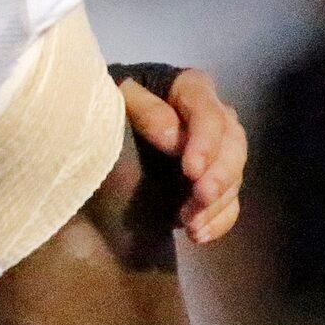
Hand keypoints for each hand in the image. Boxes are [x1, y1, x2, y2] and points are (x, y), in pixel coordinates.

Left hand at [118, 67, 244, 243]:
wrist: (90, 139)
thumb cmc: (102, 111)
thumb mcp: (116, 101)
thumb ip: (146, 111)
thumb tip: (175, 137)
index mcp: (189, 89)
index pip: (209, 112)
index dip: (205, 142)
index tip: (191, 170)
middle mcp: (211, 117)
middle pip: (232, 145)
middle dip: (219, 176)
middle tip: (200, 199)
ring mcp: (214, 151)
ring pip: (234, 175)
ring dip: (216, 203)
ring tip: (192, 225)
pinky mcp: (209, 181)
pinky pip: (229, 202)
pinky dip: (219, 220)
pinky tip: (199, 234)